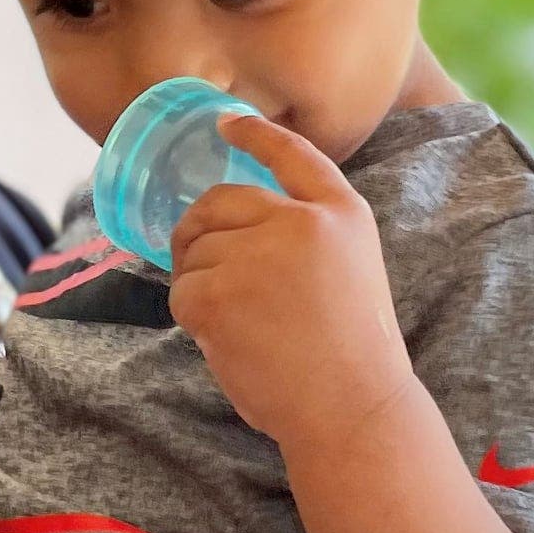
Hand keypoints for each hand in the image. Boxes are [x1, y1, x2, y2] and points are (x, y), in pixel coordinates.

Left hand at [168, 114, 411, 449]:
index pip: (293, 155)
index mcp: (341, 214)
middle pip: (219, 202)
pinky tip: (229, 339)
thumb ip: (305, 235)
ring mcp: (256, 256)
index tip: (226, 123)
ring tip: (245, 323)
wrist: (352, 410)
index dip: (256, 134)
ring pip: (194, 250)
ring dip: (203, 283)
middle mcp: (300, 224)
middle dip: (201, 231)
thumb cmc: (350, 353)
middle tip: (212, 274)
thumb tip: (229, 218)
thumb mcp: (350, 271)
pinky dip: (193, 316)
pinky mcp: (219, 293)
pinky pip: (181, 290)